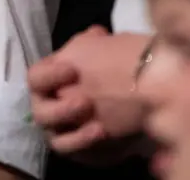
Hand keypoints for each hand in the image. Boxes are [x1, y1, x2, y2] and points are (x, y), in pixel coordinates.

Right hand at [28, 27, 148, 160]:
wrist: (154, 90)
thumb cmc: (121, 65)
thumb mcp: (104, 46)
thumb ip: (88, 42)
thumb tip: (94, 35)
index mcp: (53, 80)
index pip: (35, 78)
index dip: (49, 76)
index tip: (72, 70)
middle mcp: (54, 107)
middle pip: (41, 114)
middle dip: (61, 110)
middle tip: (84, 103)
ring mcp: (67, 131)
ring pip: (57, 140)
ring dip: (74, 134)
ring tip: (98, 127)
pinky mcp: (83, 151)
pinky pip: (78, 154)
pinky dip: (88, 146)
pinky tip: (103, 135)